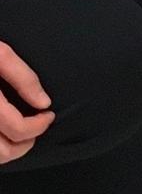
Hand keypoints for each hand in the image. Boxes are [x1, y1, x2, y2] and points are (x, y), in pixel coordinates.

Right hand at [0, 42, 53, 164]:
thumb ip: (22, 78)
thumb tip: (44, 103)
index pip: (17, 129)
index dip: (39, 126)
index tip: (48, 114)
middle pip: (3, 151)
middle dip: (26, 144)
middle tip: (37, 127)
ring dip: (9, 151)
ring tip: (20, 134)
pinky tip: (1, 134)